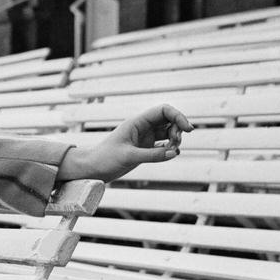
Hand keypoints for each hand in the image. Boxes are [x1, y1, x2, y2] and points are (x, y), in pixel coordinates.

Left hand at [56, 104, 193, 182]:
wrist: (92, 169)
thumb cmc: (105, 159)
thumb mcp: (128, 157)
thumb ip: (152, 155)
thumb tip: (174, 153)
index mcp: (137, 122)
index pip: (163, 110)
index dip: (178, 116)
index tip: (188, 129)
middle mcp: (142, 127)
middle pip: (169, 120)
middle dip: (177, 129)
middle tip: (175, 143)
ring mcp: (144, 138)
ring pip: (167, 132)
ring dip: (175, 139)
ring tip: (172, 150)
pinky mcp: (145, 149)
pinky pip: (163, 144)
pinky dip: (169, 148)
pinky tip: (171, 154)